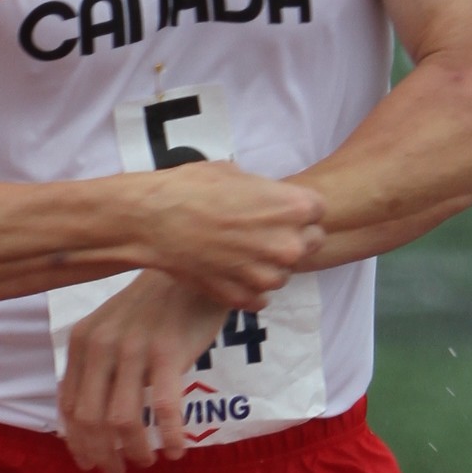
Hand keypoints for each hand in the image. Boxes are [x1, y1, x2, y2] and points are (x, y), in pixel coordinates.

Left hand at [59, 272, 237, 472]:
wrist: (191, 271)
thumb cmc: (152, 307)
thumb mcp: (110, 329)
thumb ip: (95, 366)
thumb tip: (84, 420)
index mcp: (82, 342)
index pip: (69, 406)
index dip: (77, 442)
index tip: (90, 462)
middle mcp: (101, 345)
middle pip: (91, 419)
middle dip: (102, 454)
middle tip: (118, 471)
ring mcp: (133, 349)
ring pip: (123, 421)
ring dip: (134, 451)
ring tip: (146, 461)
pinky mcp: (167, 352)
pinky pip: (163, 409)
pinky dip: (170, 436)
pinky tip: (177, 450)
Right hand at [141, 161, 323, 301]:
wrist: (153, 221)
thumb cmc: (190, 189)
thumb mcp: (237, 174)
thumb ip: (265, 193)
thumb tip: (267, 200)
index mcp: (294, 207)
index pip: (318, 213)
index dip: (297, 212)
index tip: (278, 213)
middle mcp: (288, 244)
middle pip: (309, 245)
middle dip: (289, 239)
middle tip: (258, 234)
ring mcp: (266, 275)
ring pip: (282, 274)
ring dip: (266, 266)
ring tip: (235, 252)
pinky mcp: (244, 297)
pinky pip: (259, 298)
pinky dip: (245, 287)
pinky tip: (225, 270)